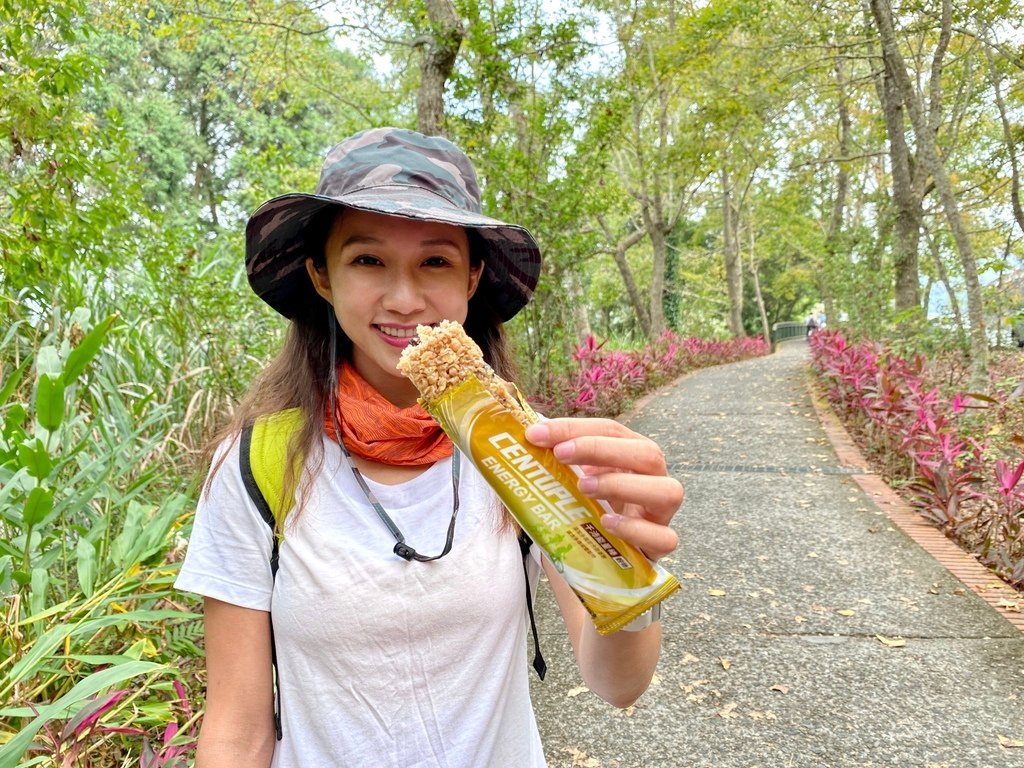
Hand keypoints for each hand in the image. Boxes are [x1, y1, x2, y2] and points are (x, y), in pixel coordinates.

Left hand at [524, 418, 680, 560]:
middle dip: (601, 448)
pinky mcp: (661, 546)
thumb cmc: (585, 514)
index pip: (611, 430)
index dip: (574, 428)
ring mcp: (661, 514)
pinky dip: (635, 529)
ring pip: (668, 491)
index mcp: (632, 455)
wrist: (600, 562)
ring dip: (622, 485)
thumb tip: (522, 438)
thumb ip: (554, 464)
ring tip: (584, 487)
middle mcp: (653, 478)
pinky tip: (606, 524)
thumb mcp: (569, 484)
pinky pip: (664, 537)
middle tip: (561, 454)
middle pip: (647, 453)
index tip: (536, 433)